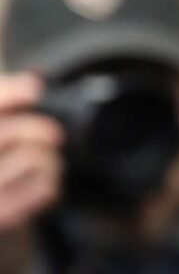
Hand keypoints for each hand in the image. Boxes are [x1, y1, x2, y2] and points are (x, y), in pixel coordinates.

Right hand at [0, 74, 61, 230]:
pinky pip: (46, 187)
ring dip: (49, 158)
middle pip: (10, 133)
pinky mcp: (0, 217)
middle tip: (53, 136)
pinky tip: (43, 185)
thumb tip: (34, 82)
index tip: (35, 90)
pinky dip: (52, 182)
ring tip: (43, 164)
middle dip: (40, 131)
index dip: (10, 94)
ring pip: (34, 159)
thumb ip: (4, 104)